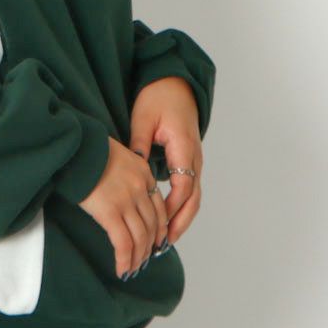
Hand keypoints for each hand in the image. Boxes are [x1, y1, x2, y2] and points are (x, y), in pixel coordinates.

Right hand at [77, 136, 168, 278]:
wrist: (74, 146)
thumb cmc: (87, 149)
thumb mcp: (116, 155)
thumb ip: (125, 173)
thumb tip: (119, 191)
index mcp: (143, 173)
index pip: (158, 207)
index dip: (159, 228)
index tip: (156, 241)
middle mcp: (140, 188)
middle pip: (152, 225)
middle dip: (150, 246)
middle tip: (144, 259)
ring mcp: (126, 201)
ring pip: (140, 237)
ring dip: (138, 257)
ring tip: (132, 269)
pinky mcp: (110, 212)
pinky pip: (123, 243)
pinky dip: (125, 259)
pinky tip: (122, 269)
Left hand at [129, 76, 202, 247]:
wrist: (175, 84)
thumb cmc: (158, 97)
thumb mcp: (143, 118)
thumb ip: (138, 145)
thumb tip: (133, 170)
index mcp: (184, 146)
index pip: (183, 185)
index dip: (171, 208)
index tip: (158, 225)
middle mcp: (194, 157)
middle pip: (193, 198)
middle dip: (180, 222)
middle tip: (164, 244)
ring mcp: (193, 159)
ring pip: (193, 196)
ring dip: (181, 218)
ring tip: (165, 240)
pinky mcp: (188, 160)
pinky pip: (188, 188)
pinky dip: (180, 206)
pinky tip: (166, 219)